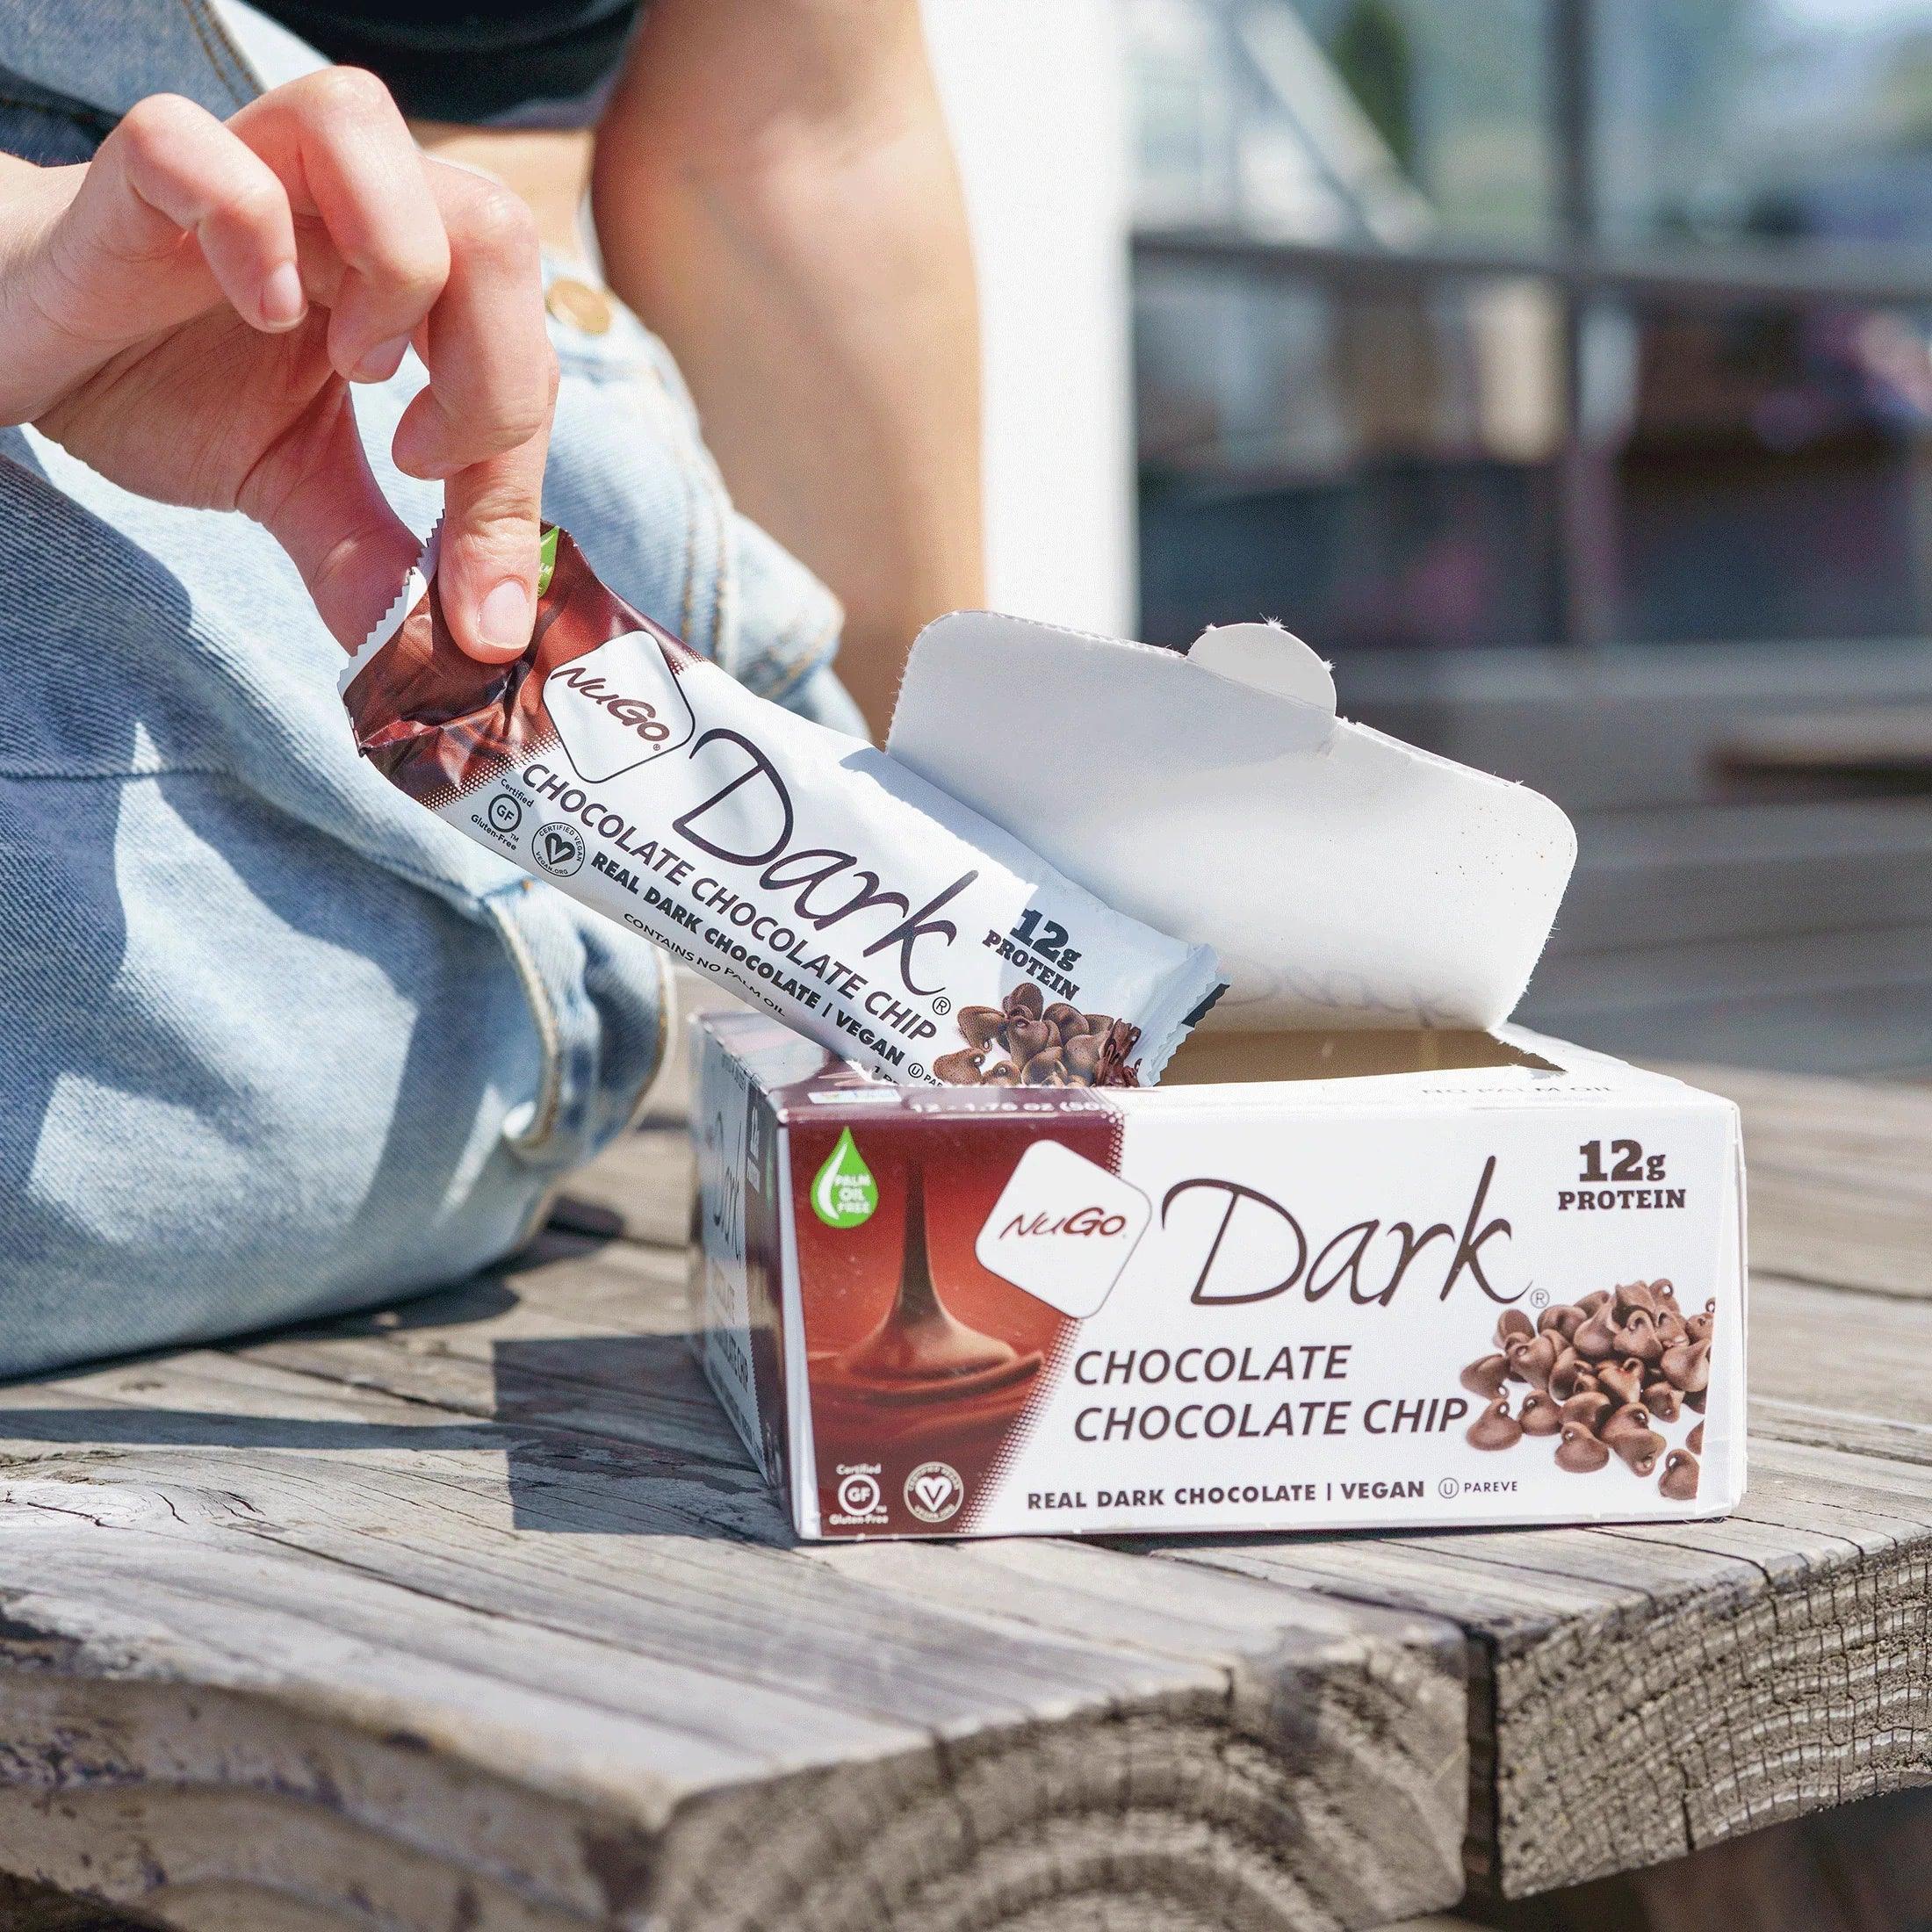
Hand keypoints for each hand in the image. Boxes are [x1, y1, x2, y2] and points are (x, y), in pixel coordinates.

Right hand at [0, 71, 557, 660]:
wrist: (30, 349)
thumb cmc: (171, 388)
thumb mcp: (297, 488)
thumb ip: (380, 560)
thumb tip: (465, 651)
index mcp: (408, 271)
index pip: (525, 349)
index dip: (521, 481)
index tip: (480, 593)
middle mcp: (346, 200)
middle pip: (493, 225)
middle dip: (492, 373)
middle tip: (423, 458)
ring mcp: (249, 166)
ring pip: (371, 131)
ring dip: (394, 270)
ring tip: (350, 366)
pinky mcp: (141, 169)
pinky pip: (210, 151)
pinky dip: (248, 230)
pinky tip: (254, 313)